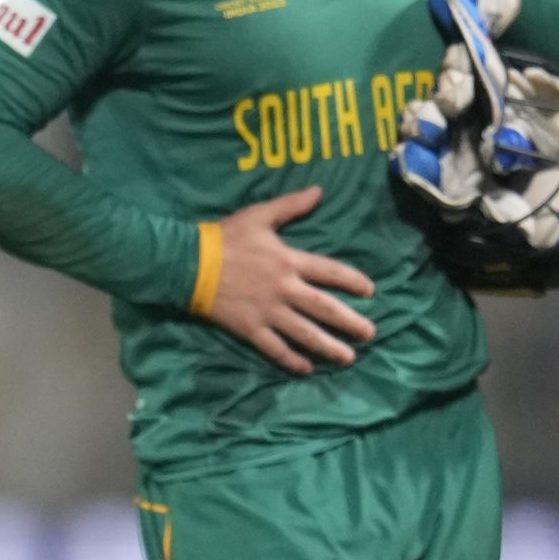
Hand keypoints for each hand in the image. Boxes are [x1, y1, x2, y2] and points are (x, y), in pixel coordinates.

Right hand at [204, 187, 376, 376]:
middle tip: (369, 333)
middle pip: (325, 308)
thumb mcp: (259, 215)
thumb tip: (319, 191)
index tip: (369, 291)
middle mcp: (285, 290)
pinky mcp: (251, 329)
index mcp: (289, 261)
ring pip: (305, 334)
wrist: (188, 263)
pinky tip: (307, 368)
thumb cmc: (225, 237)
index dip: (353, 281)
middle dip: (350, 322)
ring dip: (329, 347)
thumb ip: (291, 206)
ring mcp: (268, 312)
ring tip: (348, 358)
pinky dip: (292, 360)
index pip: (330, 272)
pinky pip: (276, 349)